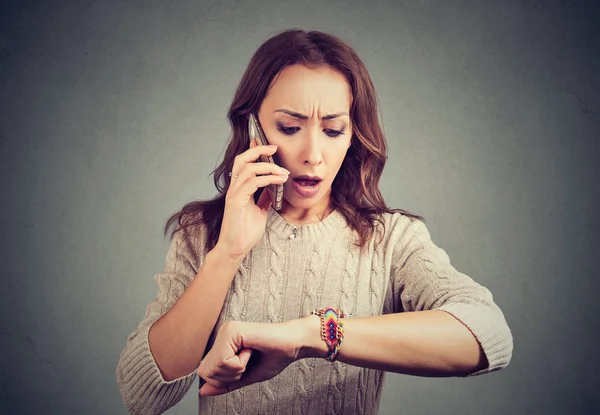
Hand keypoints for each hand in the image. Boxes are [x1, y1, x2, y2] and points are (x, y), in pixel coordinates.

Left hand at [196, 319, 307, 395]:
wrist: (293, 345)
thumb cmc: (273, 357)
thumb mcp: (244, 376)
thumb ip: (224, 384)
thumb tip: (203, 390)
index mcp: (222, 343)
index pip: (205, 372)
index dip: (224, 379)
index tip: (244, 367)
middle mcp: (221, 334)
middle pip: (205, 372)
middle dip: (228, 376)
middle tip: (247, 362)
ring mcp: (226, 331)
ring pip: (213, 368)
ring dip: (236, 370)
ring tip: (250, 355)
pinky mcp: (232, 331)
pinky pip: (224, 361)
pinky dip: (240, 364)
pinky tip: (251, 351)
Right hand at [213, 139, 289, 261]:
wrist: (235, 249)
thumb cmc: (245, 232)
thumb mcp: (260, 211)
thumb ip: (264, 198)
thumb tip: (273, 189)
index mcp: (239, 188)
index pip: (244, 163)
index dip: (254, 151)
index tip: (268, 145)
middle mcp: (234, 188)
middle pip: (242, 159)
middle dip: (259, 150)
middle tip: (274, 148)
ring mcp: (234, 194)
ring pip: (248, 168)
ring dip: (269, 167)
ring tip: (283, 171)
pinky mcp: (236, 201)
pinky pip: (252, 183)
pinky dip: (267, 179)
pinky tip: (279, 181)